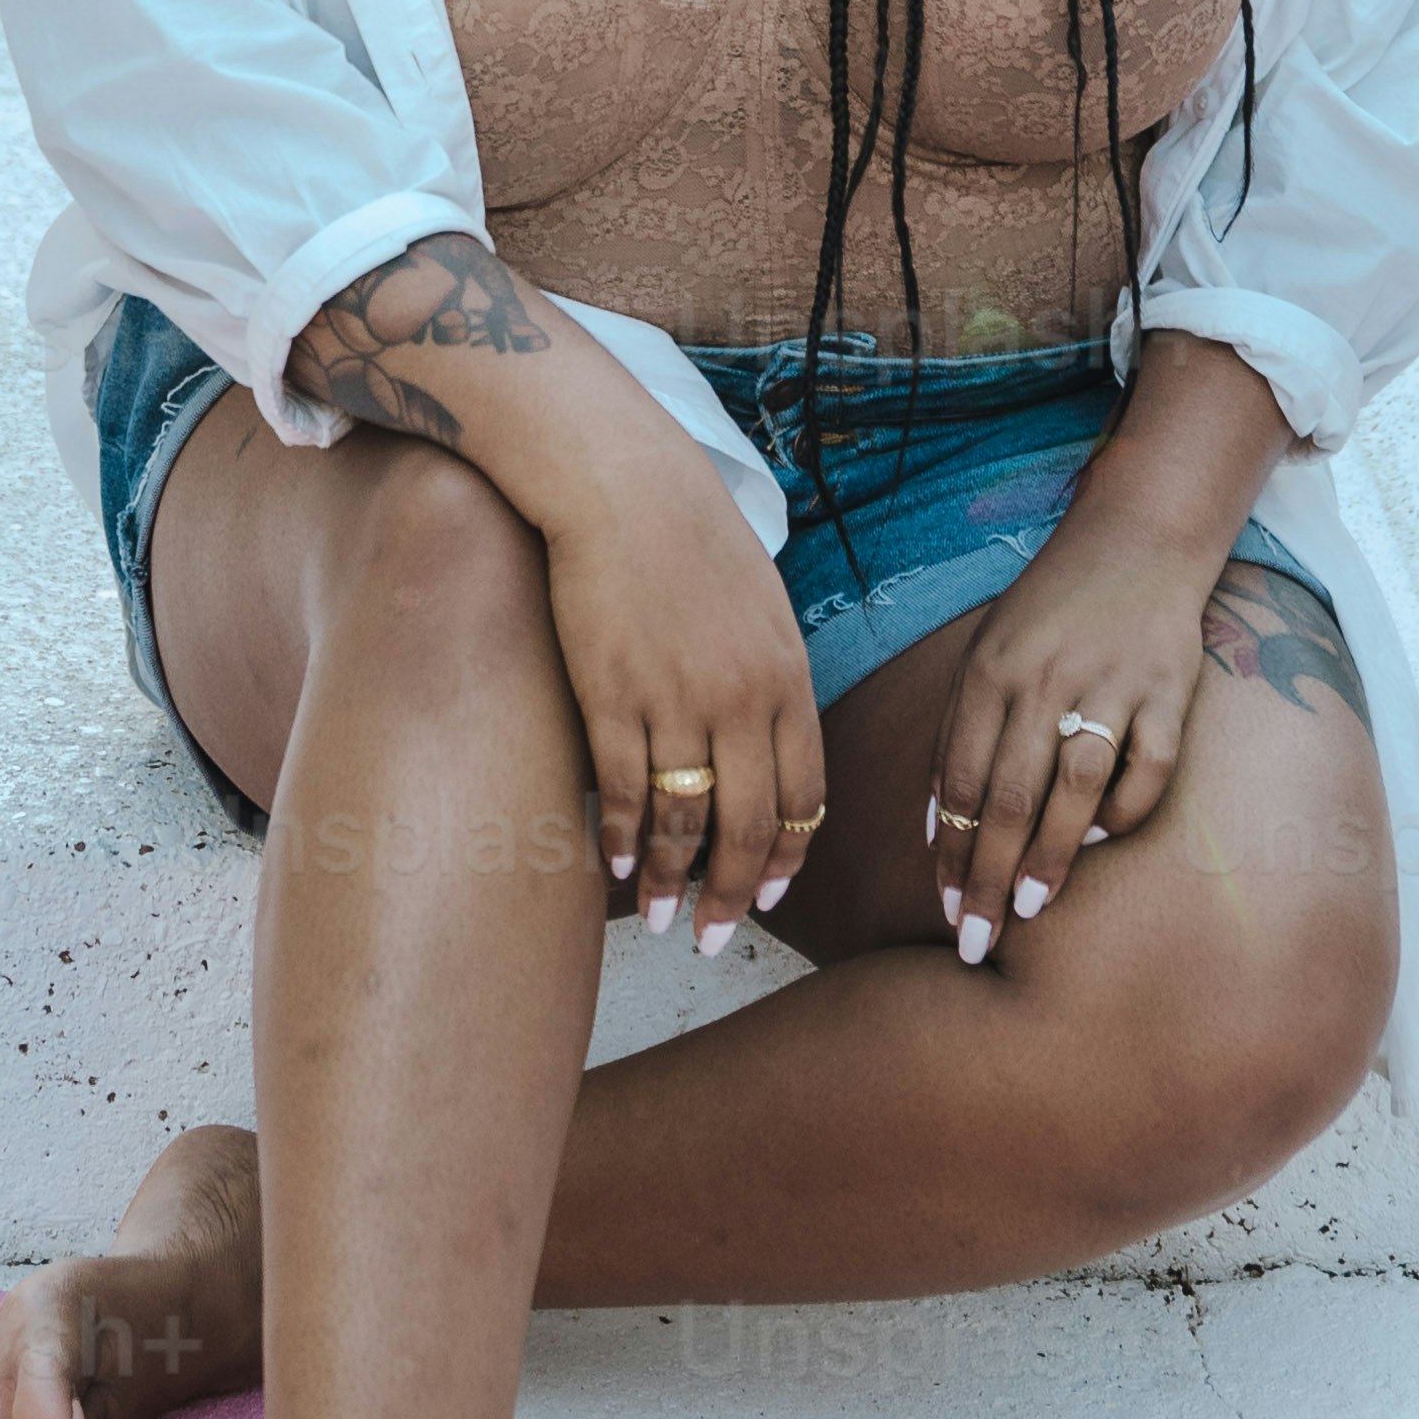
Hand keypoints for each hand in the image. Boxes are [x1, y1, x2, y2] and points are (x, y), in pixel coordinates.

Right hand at [286, 237, 827, 950]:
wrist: (618, 481)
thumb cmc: (686, 533)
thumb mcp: (758, 600)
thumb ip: (769, 673)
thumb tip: (767, 733)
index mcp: (787, 675)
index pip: (805, 793)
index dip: (787, 853)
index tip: (768, 892)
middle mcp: (743, 698)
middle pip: (751, 824)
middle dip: (733, 892)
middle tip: (715, 937)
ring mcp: (678, 700)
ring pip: (686, 821)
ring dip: (674, 882)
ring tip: (664, 922)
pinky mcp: (614, 695)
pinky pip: (627, 791)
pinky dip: (624, 839)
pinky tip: (617, 868)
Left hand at [921, 524, 1219, 961]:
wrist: (1139, 540)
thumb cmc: (1051, 610)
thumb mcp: (989, 653)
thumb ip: (963, 731)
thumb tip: (939, 826)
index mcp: (991, 670)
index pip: (960, 779)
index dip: (950, 851)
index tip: (947, 907)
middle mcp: (1045, 678)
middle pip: (1008, 796)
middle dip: (987, 877)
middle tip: (976, 941)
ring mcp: (1111, 684)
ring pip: (1074, 788)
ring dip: (1049, 856)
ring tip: (1029, 909)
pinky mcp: (1170, 690)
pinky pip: (1148, 770)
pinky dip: (1124, 813)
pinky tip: (1101, 840)